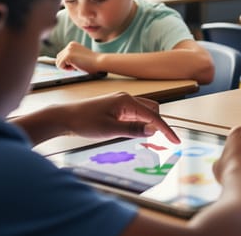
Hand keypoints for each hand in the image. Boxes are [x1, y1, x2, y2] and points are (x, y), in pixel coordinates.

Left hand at [56, 41, 100, 72]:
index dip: (68, 62)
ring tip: (77, 65)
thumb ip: (72, 56)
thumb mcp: (80, 56)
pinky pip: (59, 66)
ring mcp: (68, 50)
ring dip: (66, 67)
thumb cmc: (92, 62)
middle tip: (78, 65)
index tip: (79, 62)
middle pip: (58, 58)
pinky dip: (66, 69)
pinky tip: (76, 67)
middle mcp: (69, 45)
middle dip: (66, 64)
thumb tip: (59, 63)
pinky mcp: (67, 56)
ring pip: (58, 62)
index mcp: (72, 44)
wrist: (100, 62)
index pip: (62, 55)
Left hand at [59, 92, 179, 142]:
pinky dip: (140, 122)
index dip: (166, 130)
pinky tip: (136, 132)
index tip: (175, 141)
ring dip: (149, 123)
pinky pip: (135, 113)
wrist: (64, 117)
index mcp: (127, 101)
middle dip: (159, 125)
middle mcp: (127, 98)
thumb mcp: (110, 130)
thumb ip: (133, 129)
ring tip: (150, 139)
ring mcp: (121, 102)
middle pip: (153, 110)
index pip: (153, 116)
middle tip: (163, 142)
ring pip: (144, 111)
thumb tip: (154, 130)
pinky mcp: (116, 107)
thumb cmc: (84, 122)